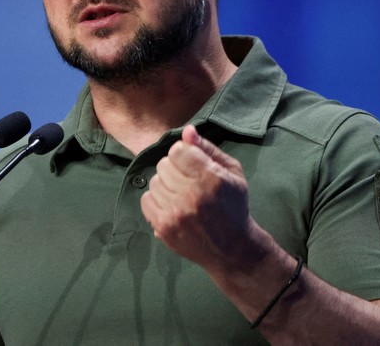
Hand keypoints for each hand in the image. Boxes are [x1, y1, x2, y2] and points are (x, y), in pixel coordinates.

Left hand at [140, 125, 253, 269]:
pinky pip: (146, 200)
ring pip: (154, 181)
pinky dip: (156, 201)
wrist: (232, 248)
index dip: (184, 155)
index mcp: (210, 178)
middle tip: (188, 182)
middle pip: (163, 164)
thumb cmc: (233, 204)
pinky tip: (171, 207)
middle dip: (174, 169)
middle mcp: (191, 195)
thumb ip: (207, 148)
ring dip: (166, 186)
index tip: (193, 165)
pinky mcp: (164, 227)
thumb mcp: (231, 172)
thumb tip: (187, 130)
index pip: (178, 150)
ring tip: (181, 196)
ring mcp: (176, 213)